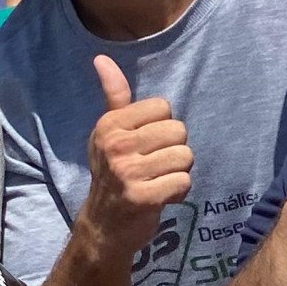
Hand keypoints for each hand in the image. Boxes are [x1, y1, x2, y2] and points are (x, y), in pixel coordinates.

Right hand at [76, 57, 191, 250]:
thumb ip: (114, 95)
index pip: (163, 108)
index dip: (162, 129)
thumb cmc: (112, 173)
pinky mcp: (142, 198)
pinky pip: (184, 182)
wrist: (103, 227)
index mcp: (109, 125)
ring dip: (177, 172)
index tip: (144, 147)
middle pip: (178, 131)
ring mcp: (127, 172)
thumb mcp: (109, 133)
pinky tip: (160, 197)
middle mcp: (115, 145)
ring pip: (184, 157)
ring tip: (157, 182)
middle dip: (173, 151)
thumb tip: (102, 58)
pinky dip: (178, 192)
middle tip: (153, 167)